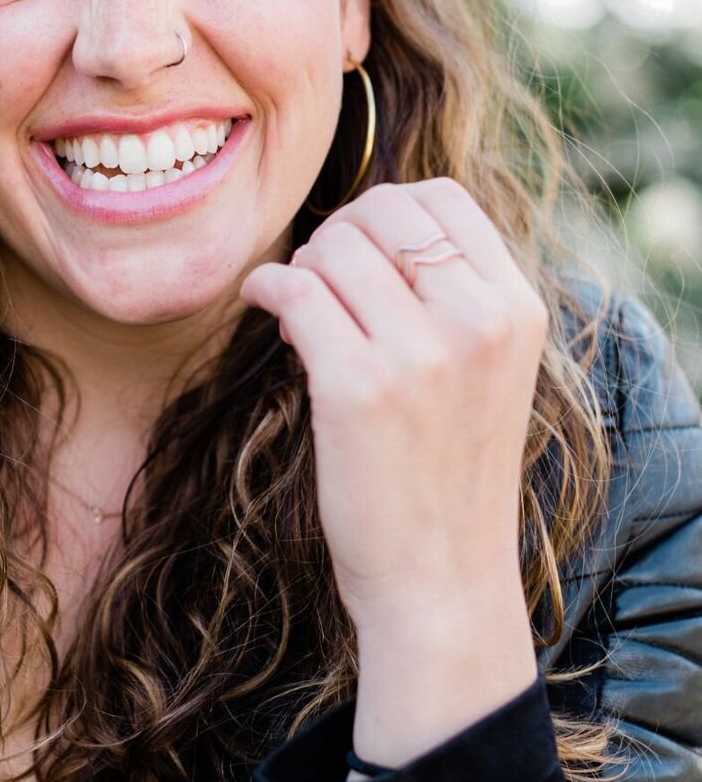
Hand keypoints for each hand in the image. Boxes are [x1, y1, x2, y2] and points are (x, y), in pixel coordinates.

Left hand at [239, 178, 548, 760]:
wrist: (441, 583)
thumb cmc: (448, 478)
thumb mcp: (484, 372)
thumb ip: (449, 298)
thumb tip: (361, 227)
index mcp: (516, 308)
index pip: (441, 197)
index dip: (383, 211)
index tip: (359, 252)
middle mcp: (477, 319)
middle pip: (380, 214)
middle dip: (335, 238)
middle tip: (318, 284)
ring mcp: (419, 353)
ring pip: (330, 252)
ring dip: (300, 270)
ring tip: (300, 316)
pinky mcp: (355, 388)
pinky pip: (292, 293)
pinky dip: (265, 288)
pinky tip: (264, 307)